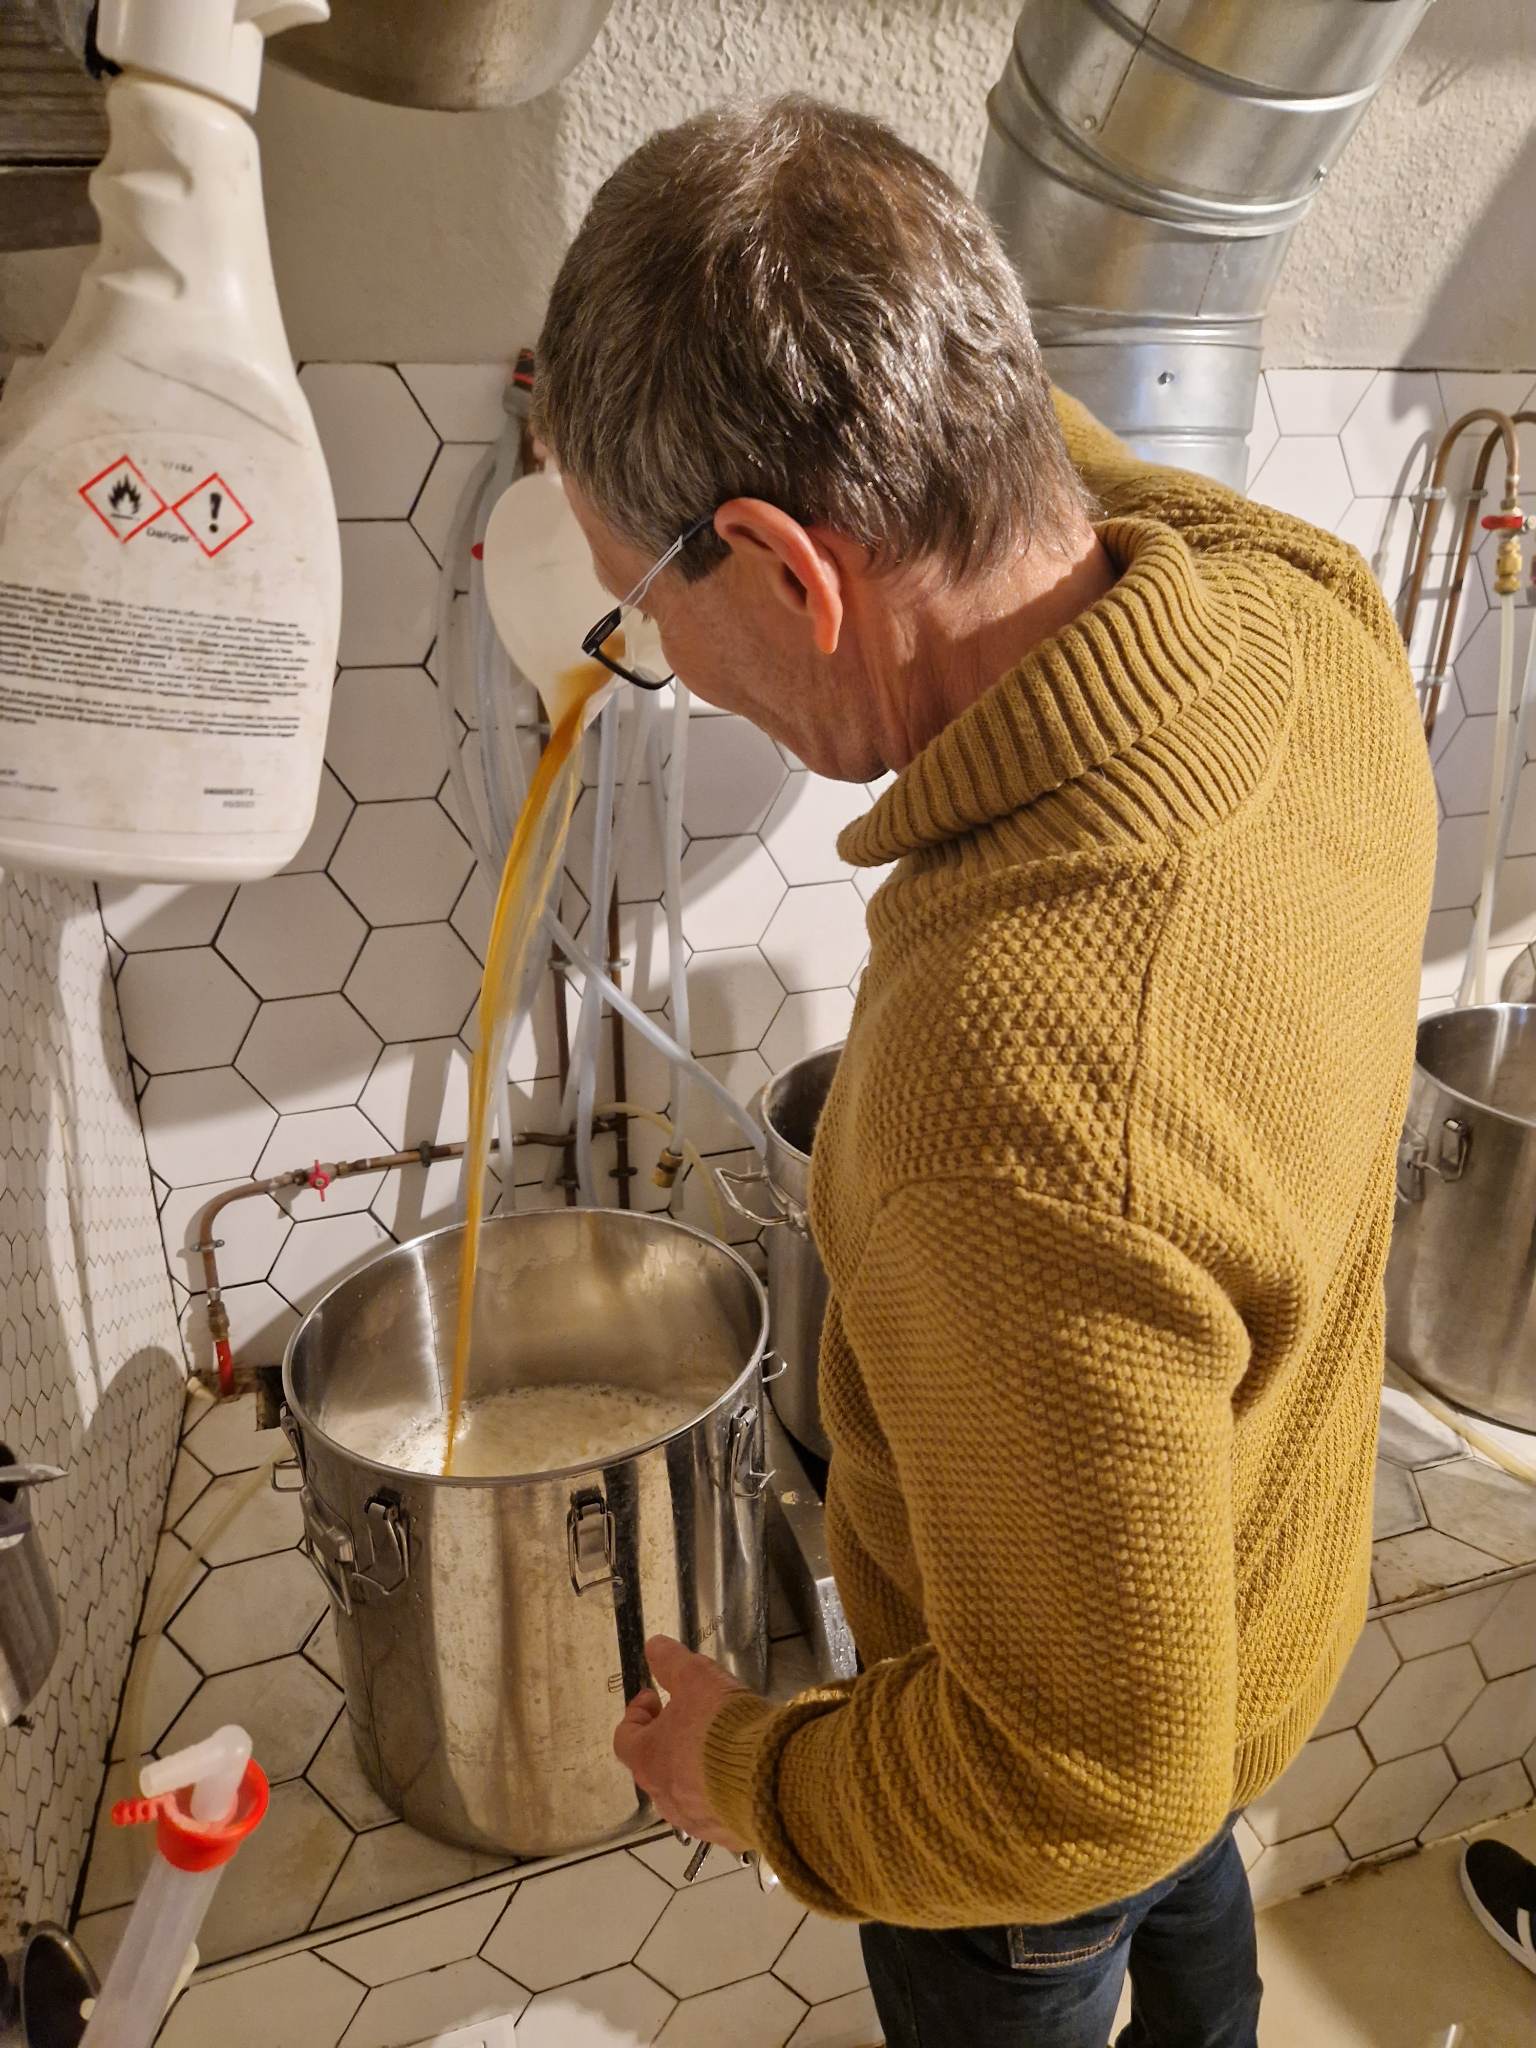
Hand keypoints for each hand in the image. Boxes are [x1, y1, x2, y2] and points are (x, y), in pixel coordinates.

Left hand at [613, 1635, 751, 1852]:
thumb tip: (654, 1646)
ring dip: (693, 1770)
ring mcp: (693, 1821)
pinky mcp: (725, 1835)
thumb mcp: (697, 1678)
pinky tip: (742, 1776)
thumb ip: (672, 1662)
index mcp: (647, 1759)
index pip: (625, 1738)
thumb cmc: (721, 1726)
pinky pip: (716, 1811)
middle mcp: (663, 1797)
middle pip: (654, 1766)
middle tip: (689, 1719)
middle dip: (668, 1740)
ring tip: (719, 1747)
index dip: (637, 1714)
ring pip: (684, 1792)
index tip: (655, 1696)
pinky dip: (721, 1794)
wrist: (768, 1779)